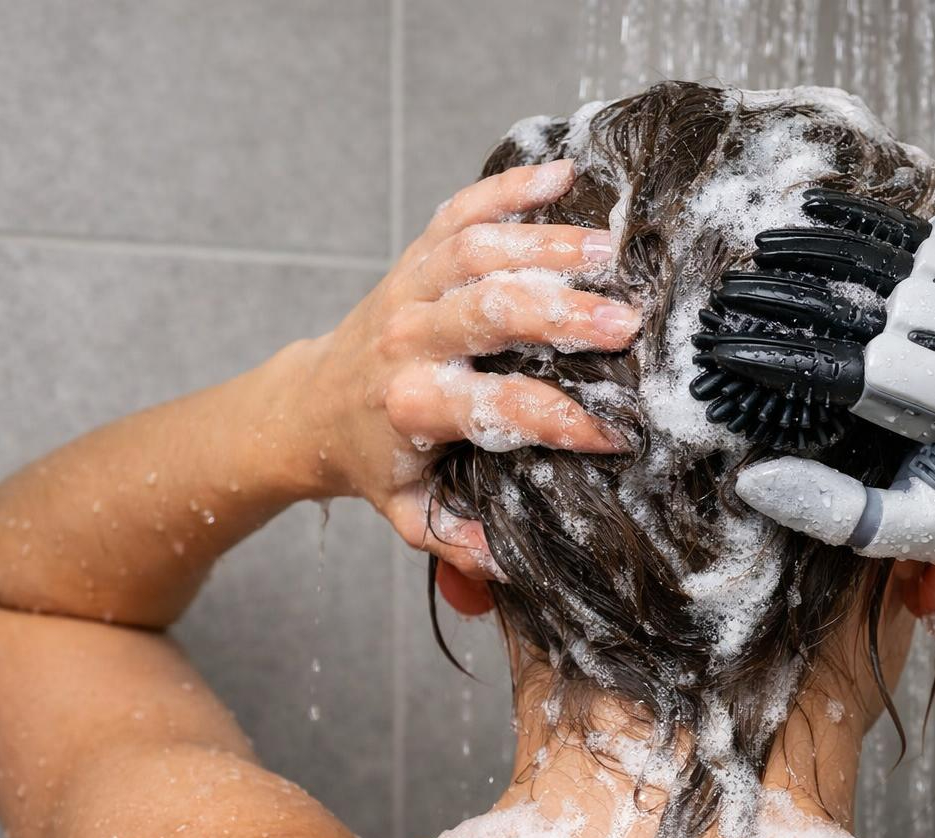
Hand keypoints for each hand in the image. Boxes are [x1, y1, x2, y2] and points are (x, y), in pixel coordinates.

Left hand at [289, 159, 640, 578]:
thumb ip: (457, 538)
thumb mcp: (411, 512)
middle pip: (488, 310)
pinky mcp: (415, 256)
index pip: (498, 407)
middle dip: (561, 314)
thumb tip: (505, 565)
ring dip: (547, 245)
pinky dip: (510, 186)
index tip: (616, 433)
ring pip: (478, 248)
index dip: (560, 420)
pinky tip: (564, 174)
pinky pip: (461, 209)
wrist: (307, 405)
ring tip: (610, 249)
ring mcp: (411, 287)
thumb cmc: (373, 460)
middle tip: (627, 321)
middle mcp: (409, 337)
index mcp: (414, 404)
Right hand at [691, 188, 934, 562]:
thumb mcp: (929, 527)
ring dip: (832, 248)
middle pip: (879, 306)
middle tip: (733, 292)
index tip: (726, 352)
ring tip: (768, 247)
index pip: (858, 373)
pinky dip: (881, 222)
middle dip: (794, 296)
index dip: (784, 360)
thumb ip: (842, 512)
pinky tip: (827, 211)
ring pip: (908, 260)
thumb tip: (756, 481)